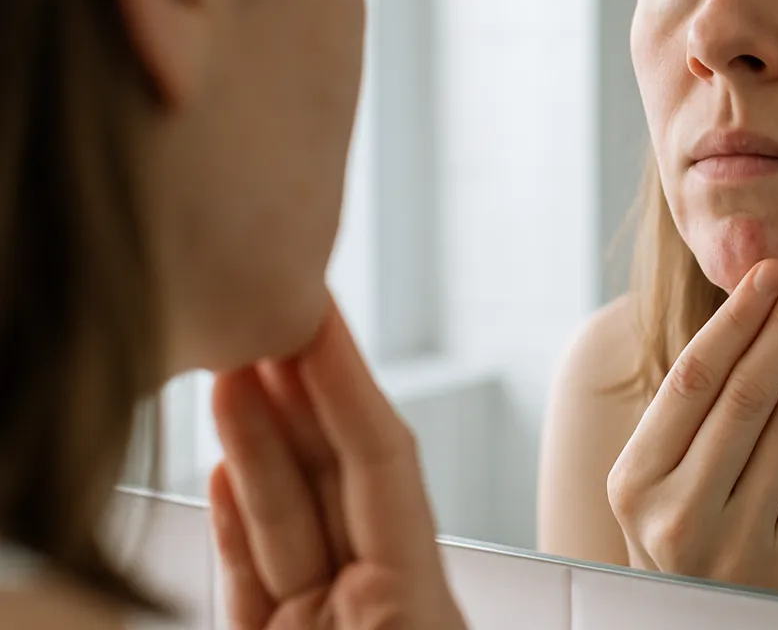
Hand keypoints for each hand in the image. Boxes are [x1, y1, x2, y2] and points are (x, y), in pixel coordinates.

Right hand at [208, 300, 465, 629]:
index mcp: (420, 604)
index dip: (348, 380)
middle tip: (268, 316)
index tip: (319, 316)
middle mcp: (375, 606)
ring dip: (255, 440)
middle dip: (298, 392)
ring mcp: (321, 628)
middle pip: (336, 476)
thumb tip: (304, 474)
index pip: (384, 461)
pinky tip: (222, 467)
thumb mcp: (397, 627)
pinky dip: (237, 522)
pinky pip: (254, 578)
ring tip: (229, 368)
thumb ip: (327, 546)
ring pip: (285, 520)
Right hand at [607, 254, 777, 593]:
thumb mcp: (652, 479)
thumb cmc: (676, 525)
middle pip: (745, 395)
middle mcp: (679, 513)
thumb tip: (744, 305)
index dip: (736, 319)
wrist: (696, 621)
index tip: (769, 267)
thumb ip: (684, 412)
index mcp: (635, 481)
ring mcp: (735, 541)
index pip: (693, 380)